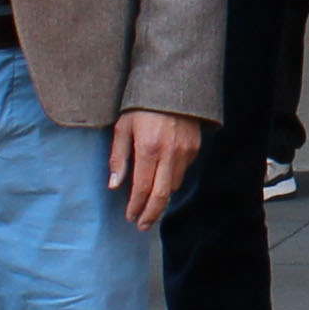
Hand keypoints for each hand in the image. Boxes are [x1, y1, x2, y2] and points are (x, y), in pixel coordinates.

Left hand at [110, 110, 200, 229]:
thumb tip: (114, 186)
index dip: (136, 206)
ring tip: (149, 205)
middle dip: (151, 214)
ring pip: (173, 185)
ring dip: (161, 198)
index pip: (143, 188)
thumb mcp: (122, 127)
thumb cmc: (140, 106)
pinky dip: (171, 180)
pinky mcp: (194, 148)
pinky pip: (182, 172)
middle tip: (142, 225)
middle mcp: (169, 153)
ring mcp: (185, 151)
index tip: (129, 217)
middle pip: (162, 195)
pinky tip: (161, 180)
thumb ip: (118, 158)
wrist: (172, 84)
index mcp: (148, 147)